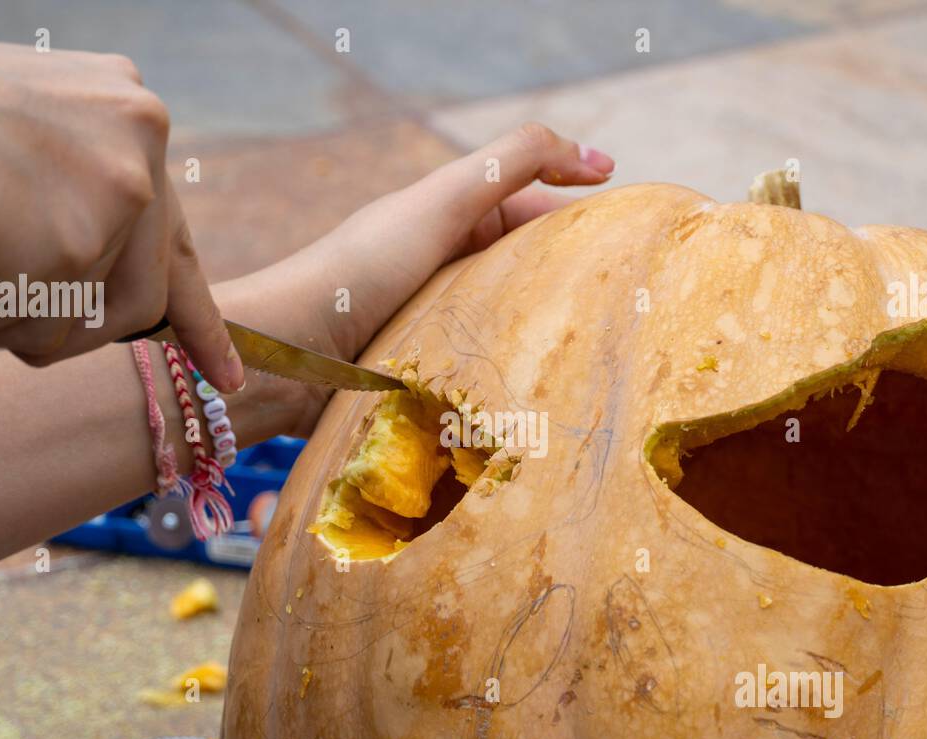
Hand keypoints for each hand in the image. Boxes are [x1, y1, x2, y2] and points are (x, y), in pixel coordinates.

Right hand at [0, 32, 241, 389]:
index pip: (173, 223)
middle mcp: (141, 133)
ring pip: (103, 319)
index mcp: (121, 102)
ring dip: (16, 318)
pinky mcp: (87, 243)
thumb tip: (87, 251)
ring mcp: (122, 188)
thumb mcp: (10, 136)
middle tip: (85, 352)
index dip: (194, 308)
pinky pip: (48, 331)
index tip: (225, 369)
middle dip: (87, 325)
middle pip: (144, 285)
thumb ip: (61, 180)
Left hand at [215, 122, 614, 367]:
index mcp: (449, 223)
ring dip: (548, 338)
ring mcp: (435, 328)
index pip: (533, 212)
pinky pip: (484, 377)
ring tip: (601, 356)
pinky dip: (515, 381)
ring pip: (511, 327)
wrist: (284, 357)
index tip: (642, 232)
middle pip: (528, 271)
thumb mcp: (440, 202)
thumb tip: (596, 154)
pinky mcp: (425, 380)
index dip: (584, 217)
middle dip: (576, 282)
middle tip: (634, 305)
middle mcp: (445, 272)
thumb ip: (512, 163)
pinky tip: (547, 395)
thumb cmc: (359, 272)